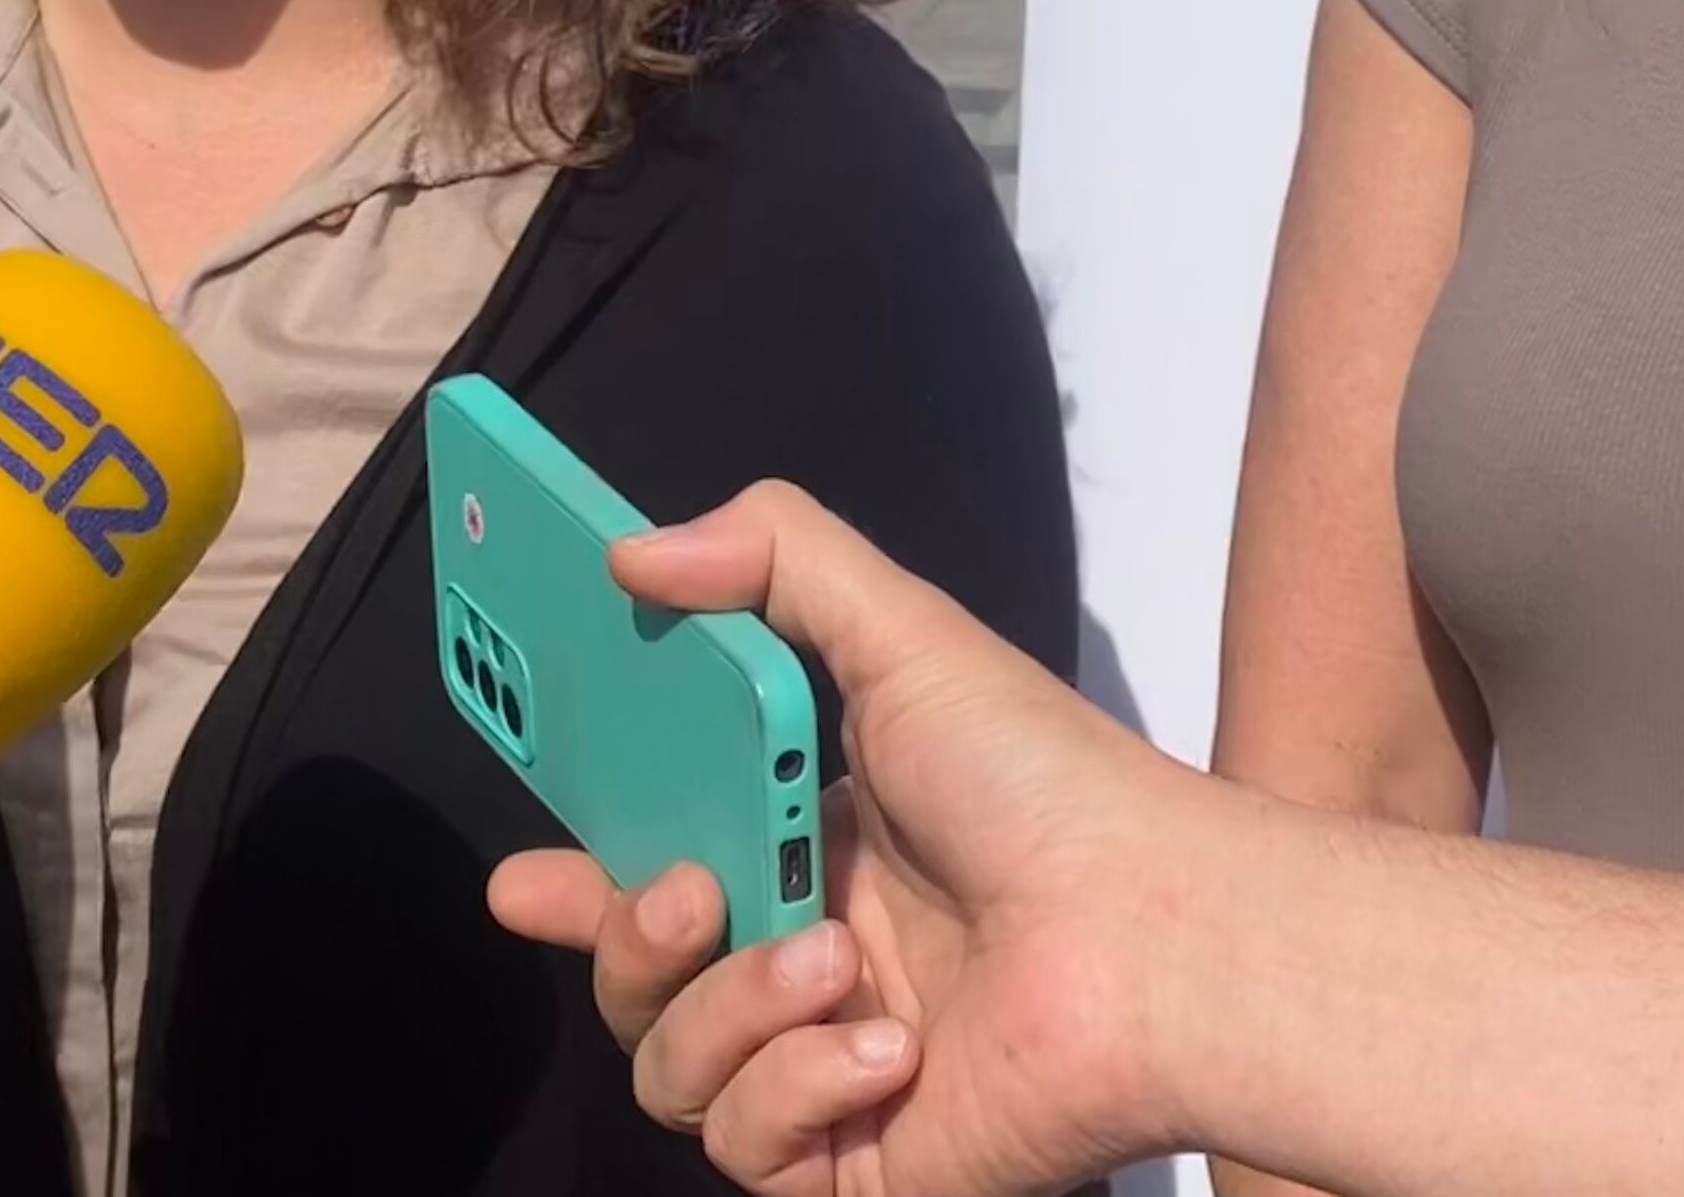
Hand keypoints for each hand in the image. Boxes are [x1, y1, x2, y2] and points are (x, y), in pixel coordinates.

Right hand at [488, 482, 1212, 1196]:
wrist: (1161, 940)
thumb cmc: (1048, 787)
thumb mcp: (908, 636)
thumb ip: (774, 560)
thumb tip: (632, 549)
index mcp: (813, 852)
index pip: (655, 870)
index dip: (579, 881)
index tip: (522, 881)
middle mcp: (812, 963)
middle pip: (639, 981)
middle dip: (620, 941)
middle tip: (677, 895)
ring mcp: (828, 1073)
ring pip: (672, 1072)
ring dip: (730, 1010)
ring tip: (831, 962)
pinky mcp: (855, 1167)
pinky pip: (749, 1152)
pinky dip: (799, 1093)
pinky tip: (887, 1051)